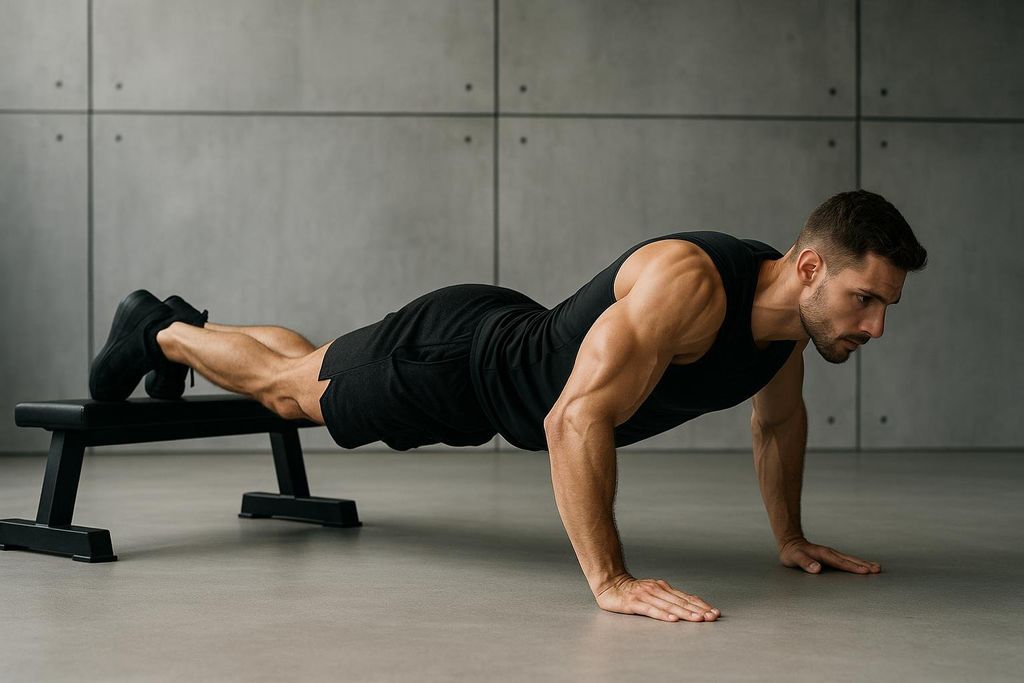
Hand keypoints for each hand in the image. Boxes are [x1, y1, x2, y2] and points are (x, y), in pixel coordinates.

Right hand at [595, 574, 719, 622]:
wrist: (610, 584)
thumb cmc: (632, 591)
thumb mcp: (653, 592)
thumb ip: (668, 598)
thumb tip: (688, 605)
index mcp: (663, 588)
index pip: (686, 597)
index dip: (701, 605)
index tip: (714, 612)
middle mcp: (657, 590)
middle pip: (681, 602)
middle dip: (698, 610)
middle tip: (712, 617)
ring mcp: (646, 596)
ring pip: (669, 606)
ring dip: (685, 613)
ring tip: (698, 619)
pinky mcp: (635, 603)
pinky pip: (651, 610)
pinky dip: (663, 615)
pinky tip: (673, 619)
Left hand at [778, 537, 880, 573]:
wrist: (790, 543)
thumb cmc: (792, 553)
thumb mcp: (795, 558)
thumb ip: (805, 563)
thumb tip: (817, 569)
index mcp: (823, 554)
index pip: (841, 562)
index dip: (853, 567)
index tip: (865, 571)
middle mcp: (830, 553)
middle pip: (849, 560)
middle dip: (864, 565)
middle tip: (877, 569)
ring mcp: (832, 554)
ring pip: (850, 559)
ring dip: (863, 563)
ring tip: (876, 568)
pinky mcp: (832, 557)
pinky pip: (847, 560)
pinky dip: (857, 563)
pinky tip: (864, 566)